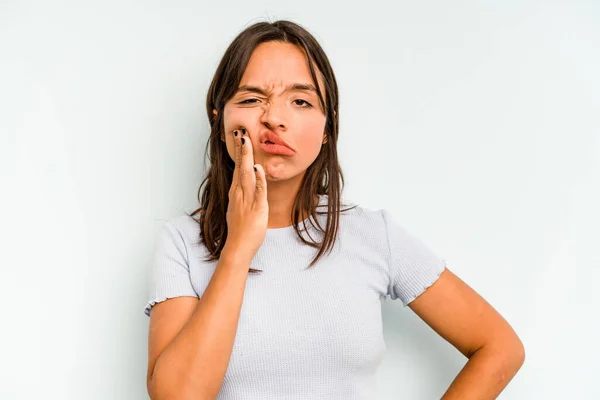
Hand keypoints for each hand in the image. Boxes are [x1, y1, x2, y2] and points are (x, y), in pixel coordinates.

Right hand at [222, 126, 267, 263]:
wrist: (238, 247)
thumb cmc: (240, 230)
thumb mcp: (240, 208)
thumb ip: (243, 195)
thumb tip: (245, 186)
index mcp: (236, 192)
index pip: (237, 167)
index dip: (239, 152)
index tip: (239, 137)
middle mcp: (239, 193)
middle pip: (240, 166)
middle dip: (241, 149)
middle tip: (240, 132)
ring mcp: (247, 200)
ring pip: (247, 174)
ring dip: (247, 157)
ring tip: (247, 141)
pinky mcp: (256, 208)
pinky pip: (258, 191)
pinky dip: (259, 179)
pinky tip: (258, 168)